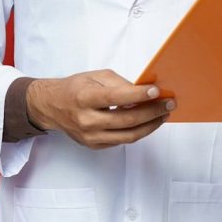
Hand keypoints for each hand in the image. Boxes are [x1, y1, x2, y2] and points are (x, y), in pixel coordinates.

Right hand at [26, 70, 174, 148]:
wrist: (52, 106)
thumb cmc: (76, 87)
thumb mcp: (96, 76)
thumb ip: (120, 84)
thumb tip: (144, 92)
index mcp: (85, 98)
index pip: (116, 97)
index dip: (138, 95)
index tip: (157, 91)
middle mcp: (86, 120)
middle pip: (127, 120)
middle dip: (152, 112)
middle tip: (169, 104)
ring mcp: (90, 136)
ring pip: (128, 136)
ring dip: (150, 125)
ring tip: (163, 115)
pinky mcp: (94, 145)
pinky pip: (121, 141)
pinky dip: (138, 131)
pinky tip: (148, 122)